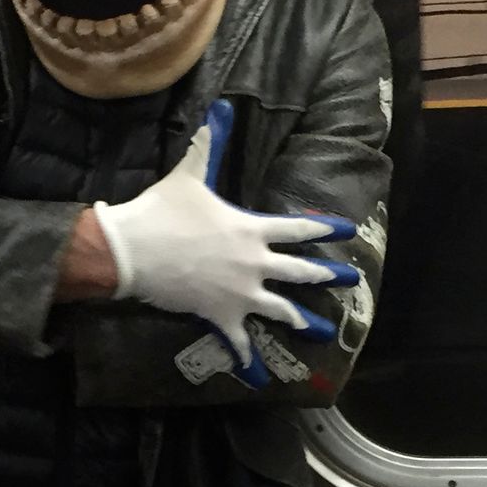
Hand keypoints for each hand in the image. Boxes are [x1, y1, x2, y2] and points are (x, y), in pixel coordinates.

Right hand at [93, 101, 359, 368]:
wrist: (135, 250)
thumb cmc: (163, 211)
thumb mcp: (189, 175)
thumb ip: (208, 144)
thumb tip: (218, 109)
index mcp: (251, 230)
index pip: (297, 229)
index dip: (324, 229)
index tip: (347, 231)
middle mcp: (254, 264)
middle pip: (300, 272)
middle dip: (328, 276)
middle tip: (352, 280)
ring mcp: (240, 293)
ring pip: (280, 311)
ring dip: (303, 322)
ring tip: (324, 331)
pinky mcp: (220, 316)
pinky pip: (238, 342)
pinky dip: (248, 361)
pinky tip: (258, 377)